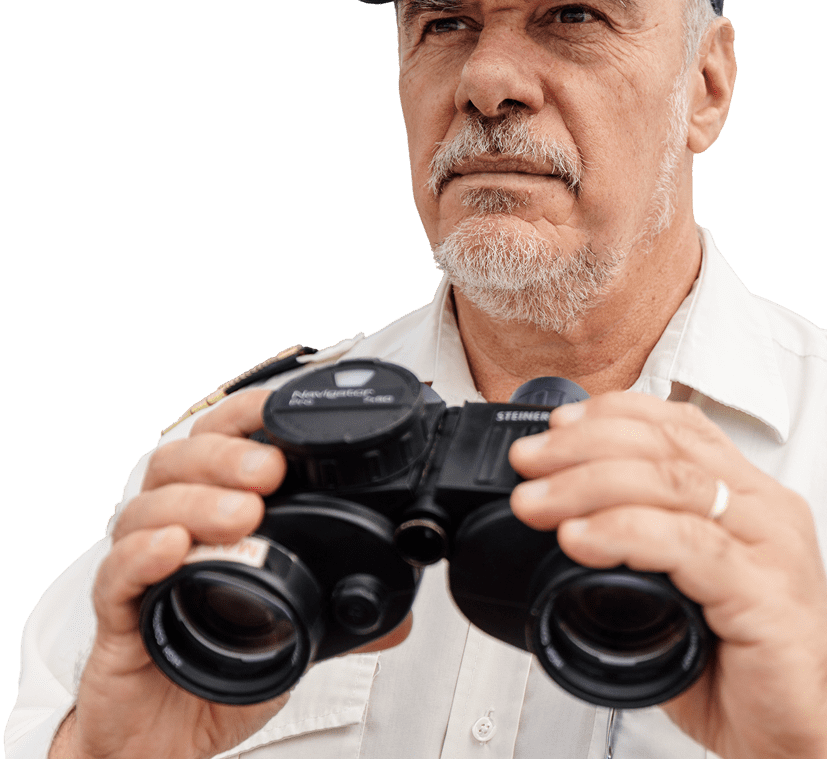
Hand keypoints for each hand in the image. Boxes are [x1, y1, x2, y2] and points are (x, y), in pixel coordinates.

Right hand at [53, 387, 409, 758]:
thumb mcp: (293, 634)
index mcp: (213, 511)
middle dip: (228, 455)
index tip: (280, 412)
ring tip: (241, 515)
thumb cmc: (216, 670)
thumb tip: (399, 615)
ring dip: (196, 501)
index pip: (220, 441)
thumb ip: (338, 614)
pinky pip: (116, 574)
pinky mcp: (117, 616)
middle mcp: (173, 526)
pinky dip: (144, 554)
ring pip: (149, 506)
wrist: (164, 740)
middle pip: (181, 460)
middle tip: (270, 470)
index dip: (246, 415)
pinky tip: (174, 548)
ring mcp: (142, 567)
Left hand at [508, 392, 826, 758]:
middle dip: (583, 445)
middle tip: (528, 463)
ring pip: (670, 483)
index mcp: (750, 497)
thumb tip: (566, 532)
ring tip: (536, 501)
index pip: (680, 424)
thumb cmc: (751, 669)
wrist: (811, 740)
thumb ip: (645, 551)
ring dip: (588, 485)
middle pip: (666, 445)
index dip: (613, 414)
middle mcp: (765, 509)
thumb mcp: (689, 589)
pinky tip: (580, 538)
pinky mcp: (765, 591)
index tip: (556, 424)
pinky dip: (624, 532)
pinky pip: (686, 543)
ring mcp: (770, 546)